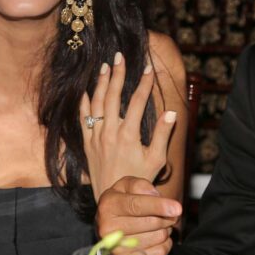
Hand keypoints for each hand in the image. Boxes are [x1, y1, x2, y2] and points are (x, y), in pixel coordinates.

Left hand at [81, 52, 177, 201]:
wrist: (113, 198)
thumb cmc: (139, 179)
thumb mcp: (156, 160)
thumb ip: (163, 135)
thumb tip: (171, 113)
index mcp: (128, 134)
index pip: (137, 101)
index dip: (143, 83)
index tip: (148, 68)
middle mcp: (110, 132)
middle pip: (113, 96)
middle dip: (118, 74)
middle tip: (120, 56)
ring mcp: (96, 136)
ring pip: (96, 103)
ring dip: (100, 83)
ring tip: (105, 66)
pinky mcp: (87, 142)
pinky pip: (83, 118)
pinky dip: (84, 102)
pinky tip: (86, 89)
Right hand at [97, 177, 180, 254]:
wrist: (110, 225)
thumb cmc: (122, 202)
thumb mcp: (127, 185)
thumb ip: (140, 185)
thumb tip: (154, 196)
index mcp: (108, 206)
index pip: (137, 206)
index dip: (159, 206)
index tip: (177, 208)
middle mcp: (108, 229)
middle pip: (152, 222)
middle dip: (166, 216)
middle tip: (165, 214)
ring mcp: (116, 249)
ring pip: (159, 237)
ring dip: (165, 229)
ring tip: (157, 225)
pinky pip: (160, 252)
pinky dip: (165, 243)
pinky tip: (156, 237)